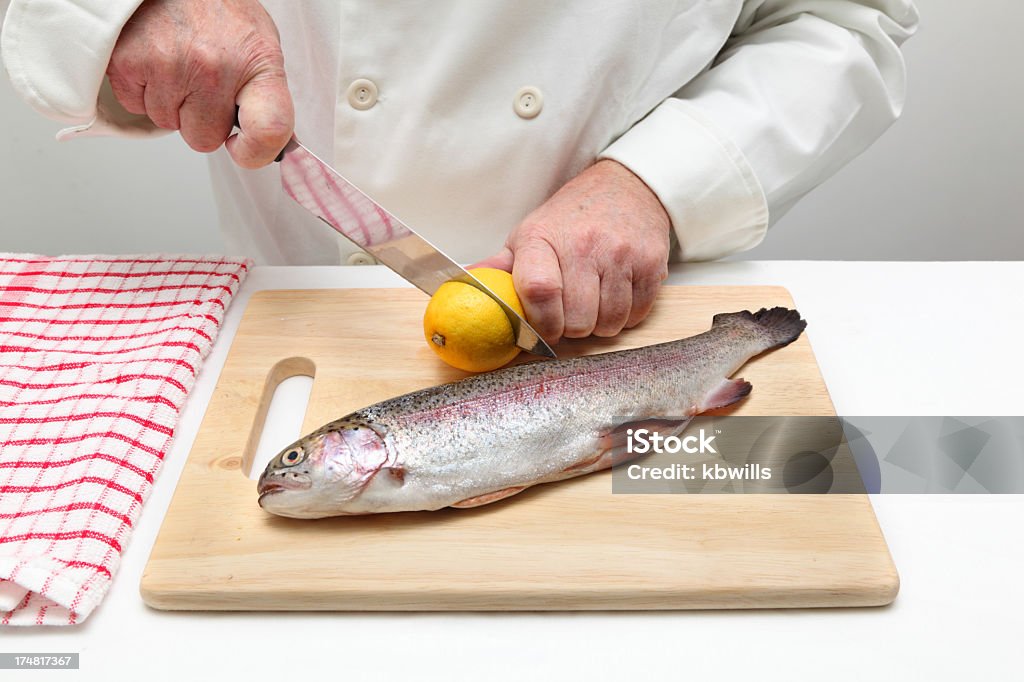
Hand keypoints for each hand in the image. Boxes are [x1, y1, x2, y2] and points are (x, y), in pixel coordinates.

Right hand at [106, 0, 293, 167]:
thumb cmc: (219, 10)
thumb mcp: (258, 45)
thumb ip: (263, 96)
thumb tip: (268, 144)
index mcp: (256, 63)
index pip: (269, 130)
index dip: (256, 152)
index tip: (243, 147)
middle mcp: (213, 67)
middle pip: (204, 139)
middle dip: (201, 120)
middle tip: (203, 83)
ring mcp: (168, 66)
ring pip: (167, 124)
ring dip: (172, 103)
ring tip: (179, 63)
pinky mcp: (128, 63)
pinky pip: (137, 106)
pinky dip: (145, 90)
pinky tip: (157, 60)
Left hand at [475, 159, 670, 342]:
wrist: (627, 186)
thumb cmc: (572, 217)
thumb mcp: (531, 233)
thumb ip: (500, 267)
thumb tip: (464, 287)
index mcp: (544, 238)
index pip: (539, 291)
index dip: (541, 324)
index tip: (541, 331)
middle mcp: (584, 245)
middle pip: (577, 321)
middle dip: (571, 328)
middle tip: (569, 313)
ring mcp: (622, 255)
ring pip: (609, 324)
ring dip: (600, 324)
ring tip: (593, 300)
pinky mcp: (652, 264)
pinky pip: (637, 315)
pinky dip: (626, 315)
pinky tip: (616, 294)